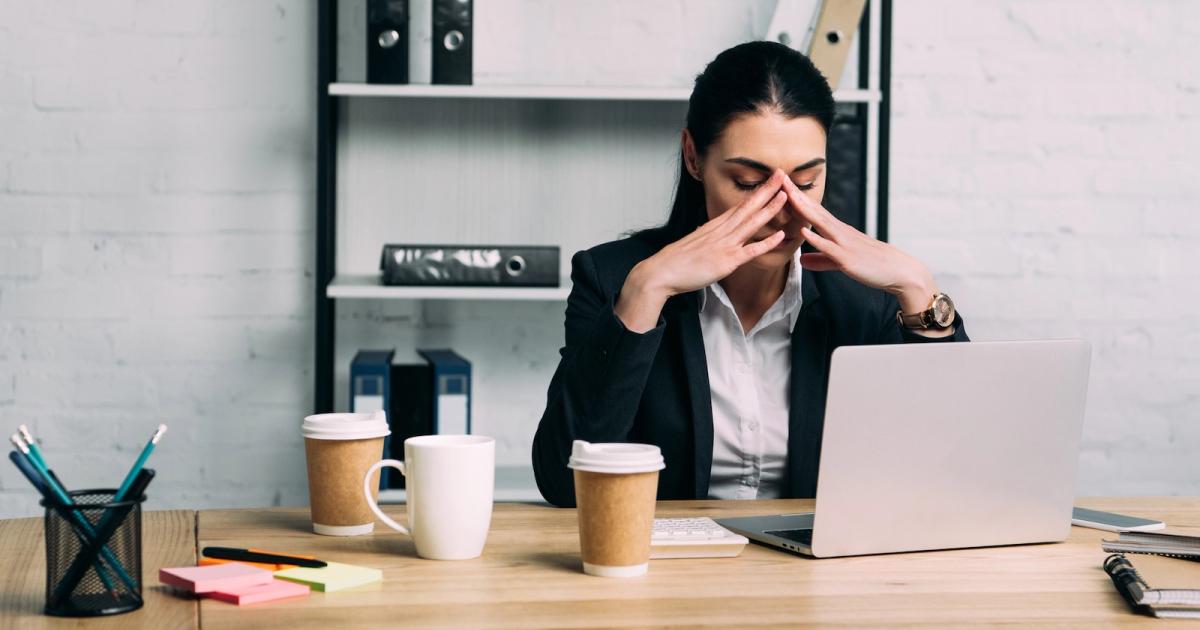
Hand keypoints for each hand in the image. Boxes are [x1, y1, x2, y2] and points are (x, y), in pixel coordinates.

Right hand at [615, 170, 790, 331]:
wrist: (661, 271)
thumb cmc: (675, 260)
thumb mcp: (692, 242)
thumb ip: (703, 236)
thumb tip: (704, 230)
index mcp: (713, 226)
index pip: (739, 205)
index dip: (756, 192)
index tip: (768, 181)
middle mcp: (721, 231)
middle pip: (747, 207)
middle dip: (766, 190)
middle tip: (782, 174)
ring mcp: (725, 245)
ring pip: (751, 223)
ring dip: (769, 208)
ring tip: (785, 195)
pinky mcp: (726, 261)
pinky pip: (750, 251)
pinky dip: (766, 242)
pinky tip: (780, 235)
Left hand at [781, 175, 939, 314]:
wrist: (899, 272)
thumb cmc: (872, 265)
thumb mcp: (841, 262)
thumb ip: (821, 260)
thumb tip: (801, 260)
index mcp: (838, 231)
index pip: (814, 210)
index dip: (797, 197)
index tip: (781, 184)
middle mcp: (840, 232)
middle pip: (814, 210)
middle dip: (796, 194)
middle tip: (779, 177)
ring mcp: (844, 243)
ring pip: (820, 223)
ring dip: (803, 208)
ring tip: (787, 194)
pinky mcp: (847, 258)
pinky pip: (829, 247)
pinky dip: (815, 239)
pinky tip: (803, 231)